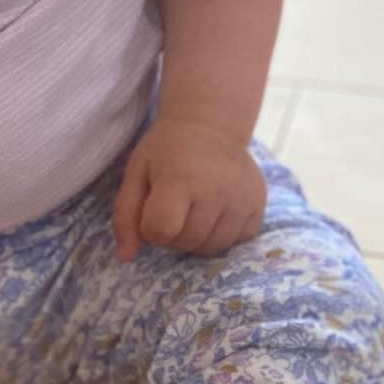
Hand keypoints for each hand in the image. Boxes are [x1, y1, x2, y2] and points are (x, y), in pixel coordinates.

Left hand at [111, 118, 265, 261]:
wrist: (211, 127)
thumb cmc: (167, 150)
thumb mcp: (136, 173)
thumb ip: (125, 215)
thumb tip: (126, 257)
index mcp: (181, 179)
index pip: (160, 231)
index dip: (149, 227)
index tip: (152, 206)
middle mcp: (217, 191)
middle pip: (185, 243)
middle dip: (171, 234)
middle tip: (172, 207)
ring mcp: (243, 201)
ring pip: (210, 248)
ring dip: (194, 239)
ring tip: (191, 210)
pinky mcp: (259, 209)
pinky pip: (234, 244)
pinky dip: (218, 235)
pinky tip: (213, 211)